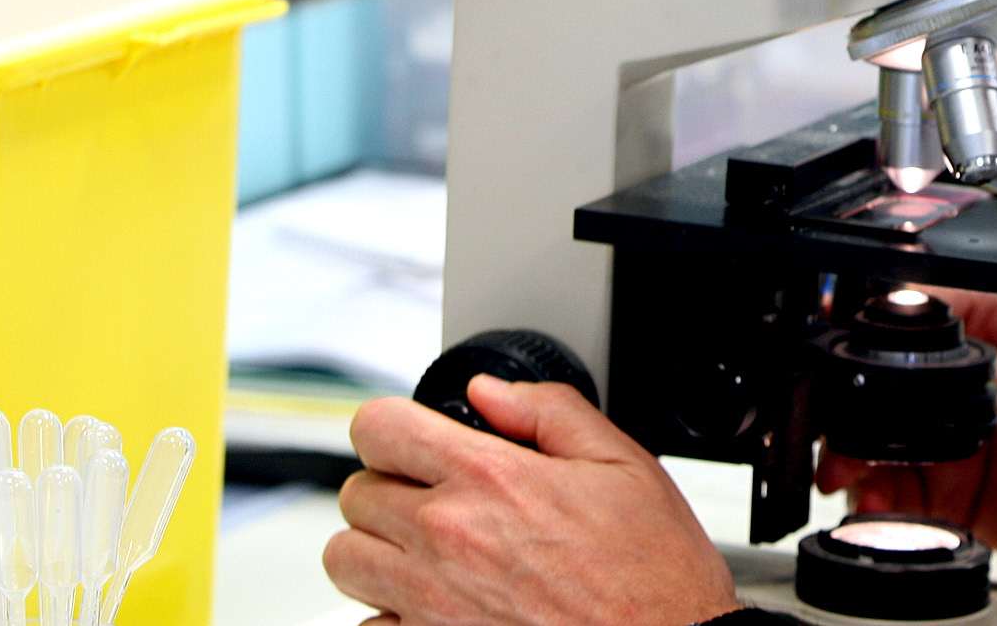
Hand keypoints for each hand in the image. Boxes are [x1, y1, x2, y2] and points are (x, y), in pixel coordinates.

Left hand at [324, 375, 742, 625]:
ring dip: (377, 547)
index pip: (378, 428)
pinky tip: (434, 602)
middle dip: (391, 485)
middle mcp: (448, 539)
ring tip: (423, 547)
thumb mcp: (622, 464)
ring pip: (346, 558)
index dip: (391, 424)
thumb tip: (489, 393)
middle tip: (434, 495)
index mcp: (491, 480)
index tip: (409, 436)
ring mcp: (431, 602)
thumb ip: (550, 412)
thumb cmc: (651, 569)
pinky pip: (367, 623)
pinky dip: (389, 611)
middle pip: (357, 493)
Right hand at [817, 290, 996, 581]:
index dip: (878, 325)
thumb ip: (996, 378)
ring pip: (887, 441)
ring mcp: (965, 437)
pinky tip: (879, 505)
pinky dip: (881, 501)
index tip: (842, 346)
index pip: (925, 310)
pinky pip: (904, 494)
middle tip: (840, 431)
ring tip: (851, 474)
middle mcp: (976, 379)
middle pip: (891, 380)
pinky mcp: (963, 492)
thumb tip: (937, 364)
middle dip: (856, 404)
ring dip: (859, 456)